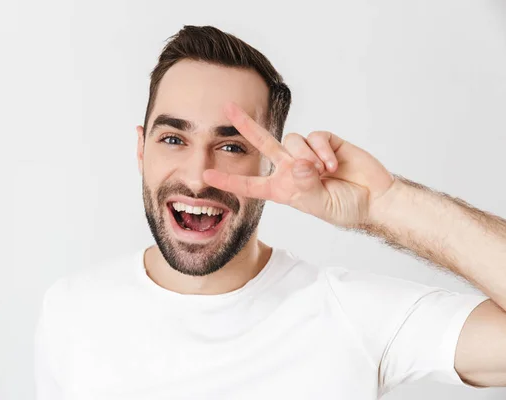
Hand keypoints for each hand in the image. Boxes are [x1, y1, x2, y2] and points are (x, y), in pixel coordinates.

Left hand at [203, 102, 395, 227]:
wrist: (375, 199)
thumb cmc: (346, 208)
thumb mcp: (321, 205)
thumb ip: (306, 187)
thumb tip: (298, 165)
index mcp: (283, 189)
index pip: (251, 184)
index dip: (229, 181)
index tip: (206, 176)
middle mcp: (291, 169)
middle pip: (263, 143)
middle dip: (245, 125)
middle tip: (227, 107)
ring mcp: (308, 154)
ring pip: (292, 140)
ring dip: (308, 157)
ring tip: (326, 173)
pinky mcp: (326, 142)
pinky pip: (314, 137)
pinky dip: (323, 150)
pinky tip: (334, 164)